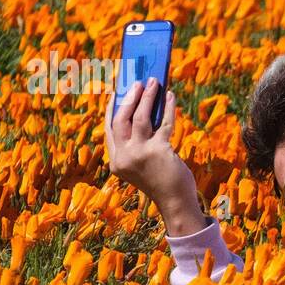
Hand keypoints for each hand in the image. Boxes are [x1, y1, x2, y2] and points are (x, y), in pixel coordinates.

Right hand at [105, 79, 208, 236]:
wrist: (175, 202)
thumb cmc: (161, 181)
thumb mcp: (141, 164)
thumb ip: (137, 143)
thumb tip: (145, 108)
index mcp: (116, 161)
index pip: (110, 129)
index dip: (113, 109)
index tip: (117, 93)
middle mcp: (124, 157)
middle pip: (121, 120)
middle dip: (129, 98)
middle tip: (138, 83)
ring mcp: (141, 154)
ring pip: (140, 117)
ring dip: (148, 97)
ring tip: (154, 82)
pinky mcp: (159, 151)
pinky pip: (164, 123)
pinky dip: (168, 107)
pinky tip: (170, 96)